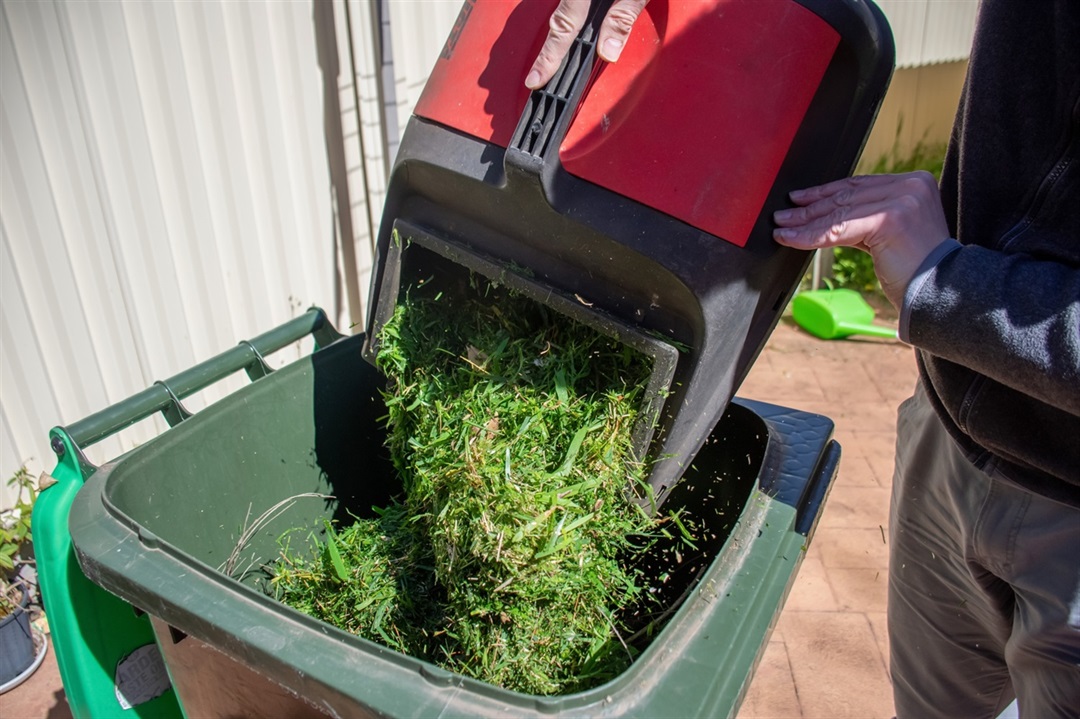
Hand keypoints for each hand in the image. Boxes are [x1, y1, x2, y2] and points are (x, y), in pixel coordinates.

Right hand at [525, 0, 648, 88]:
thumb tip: (607, 52)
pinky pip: (571, 4)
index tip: (536, 80)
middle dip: (548, 51)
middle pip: (559, 20)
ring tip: (548, 62)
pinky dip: (568, 19)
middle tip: (536, 79)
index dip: (549, 58)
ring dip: (559, 35)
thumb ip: (622, 16)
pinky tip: (568, 35)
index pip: (564, 28)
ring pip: (563, 9)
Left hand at [772, 172, 951, 308]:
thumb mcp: (891, 232)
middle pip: (848, 195)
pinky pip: (839, 228)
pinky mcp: (890, 219)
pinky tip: (792, 238)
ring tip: (782, 226)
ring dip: (805, 221)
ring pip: (840, 212)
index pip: (860, 185)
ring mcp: (903, 200)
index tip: (800, 199)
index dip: (826, 192)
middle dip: (811, 207)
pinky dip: (811, 235)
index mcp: (915, 183)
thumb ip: (868, 216)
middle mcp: (911, 185)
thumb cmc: (916, 269)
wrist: (938, 293)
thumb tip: (827, 213)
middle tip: (784, 215)